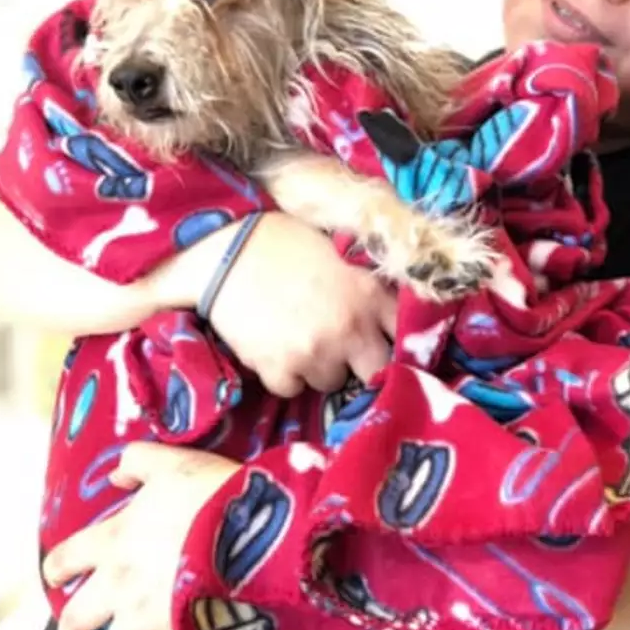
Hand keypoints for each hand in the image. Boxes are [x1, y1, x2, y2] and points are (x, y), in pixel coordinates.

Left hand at [42, 443, 238, 629]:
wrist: (247, 534)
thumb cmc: (207, 493)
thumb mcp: (171, 461)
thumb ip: (138, 462)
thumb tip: (115, 475)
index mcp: (113, 540)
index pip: (67, 559)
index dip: (57, 570)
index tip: (56, 579)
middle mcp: (119, 585)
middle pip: (78, 618)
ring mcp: (147, 617)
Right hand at [156, 212, 396, 396]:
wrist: (223, 251)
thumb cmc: (282, 240)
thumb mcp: (338, 251)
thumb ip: (366, 284)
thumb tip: (388, 304)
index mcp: (369, 293)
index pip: (407, 334)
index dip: (401, 343)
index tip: (390, 345)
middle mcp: (350, 328)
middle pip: (377, 372)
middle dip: (362, 364)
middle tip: (342, 349)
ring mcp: (315, 353)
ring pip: (331, 382)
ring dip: (319, 367)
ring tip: (298, 337)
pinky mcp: (279, 370)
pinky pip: (292, 389)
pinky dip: (284, 374)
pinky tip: (272, 346)